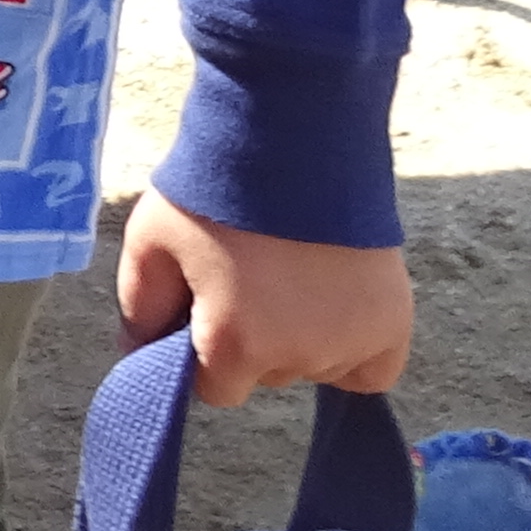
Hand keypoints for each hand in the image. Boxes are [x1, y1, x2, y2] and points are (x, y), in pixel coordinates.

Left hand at [116, 191, 415, 403]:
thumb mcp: (151, 241)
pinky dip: (353, 350)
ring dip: (302, 338)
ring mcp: (351, 344)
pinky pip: (370, 370)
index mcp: (236, 345)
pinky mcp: (394, 326)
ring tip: (290, 270)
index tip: (207, 308)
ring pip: (316, 367)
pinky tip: (332, 307)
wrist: (291, 141)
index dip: (206, 351)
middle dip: (253, 339)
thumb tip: (137, 353)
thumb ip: (140, 307)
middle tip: (249, 274)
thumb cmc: (213, 192)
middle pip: (268, 374)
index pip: (216, 390)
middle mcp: (299, 359)